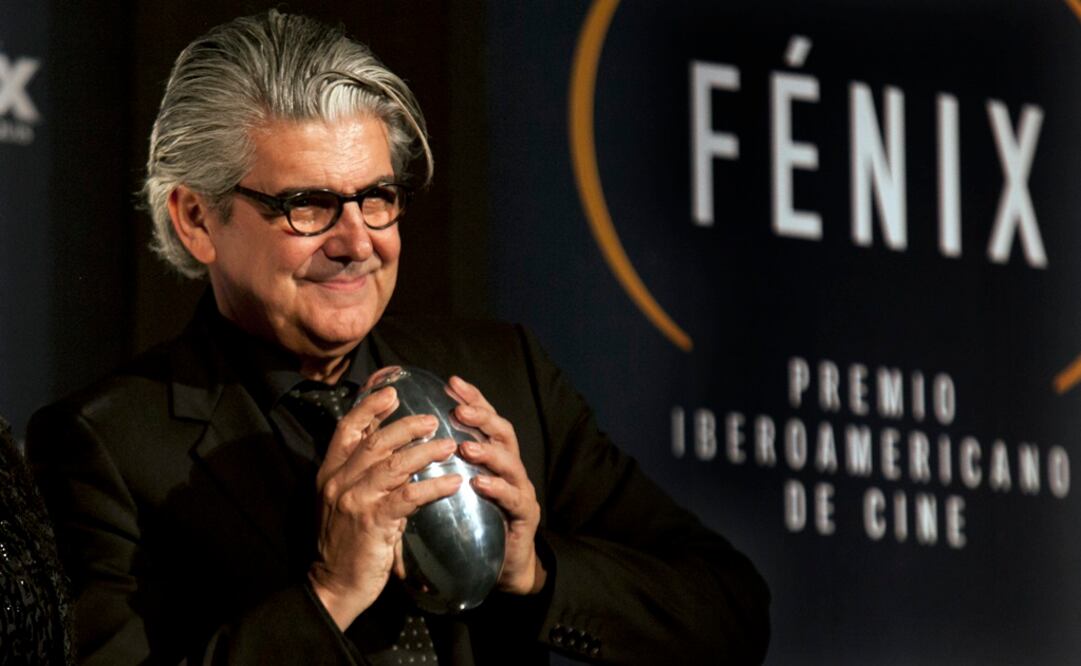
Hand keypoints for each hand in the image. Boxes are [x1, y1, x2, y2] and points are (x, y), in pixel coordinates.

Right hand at [308, 386, 462, 628]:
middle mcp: (338, 481)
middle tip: (434, 420)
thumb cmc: (345, 543)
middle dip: (407, 426)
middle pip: (375, 441)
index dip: (369, 406)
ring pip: (394, 464)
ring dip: (426, 451)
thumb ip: (363, 475)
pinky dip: (435, 487)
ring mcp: (355, 501)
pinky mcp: (373, 522)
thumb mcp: (345, 501)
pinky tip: (455, 483)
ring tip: (450, 446)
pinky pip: (409, 496)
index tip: (392, 392)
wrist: (333, 586)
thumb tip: (393, 451)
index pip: (346, 428)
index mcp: (329, 472)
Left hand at [449, 376, 545, 594]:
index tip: (451, 382)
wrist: (501, 567)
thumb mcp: (449, 490)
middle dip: (482, 417)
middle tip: (460, 409)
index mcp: (491, 456)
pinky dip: (498, 488)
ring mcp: (520, 489)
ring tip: (466, 446)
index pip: (483, 420)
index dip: (471, 399)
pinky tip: (480, 483)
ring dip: (488, 451)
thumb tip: (396, 443)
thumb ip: (433, 467)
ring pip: (511, 461)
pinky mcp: (524, 515)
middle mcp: (509, 467)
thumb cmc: (469, 525)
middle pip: (501, 432)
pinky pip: (513, 498)